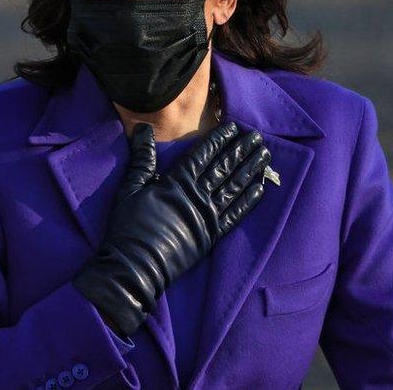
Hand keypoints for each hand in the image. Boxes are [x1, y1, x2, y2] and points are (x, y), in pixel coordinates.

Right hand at [72, 121, 270, 337]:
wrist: (135, 265)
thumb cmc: (127, 226)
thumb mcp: (129, 188)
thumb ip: (142, 159)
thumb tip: (143, 129)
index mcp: (176, 183)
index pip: (203, 155)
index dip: (219, 140)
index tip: (234, 127)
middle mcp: (197, 196)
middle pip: (224, 168)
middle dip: (241, 150)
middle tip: (258, 136)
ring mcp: (207, 216)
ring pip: (234, 187)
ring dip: (251, 170)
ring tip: (265, 155)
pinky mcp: (212, 235)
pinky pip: (236, 215)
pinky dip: (249, 201)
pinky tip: (261, 189)